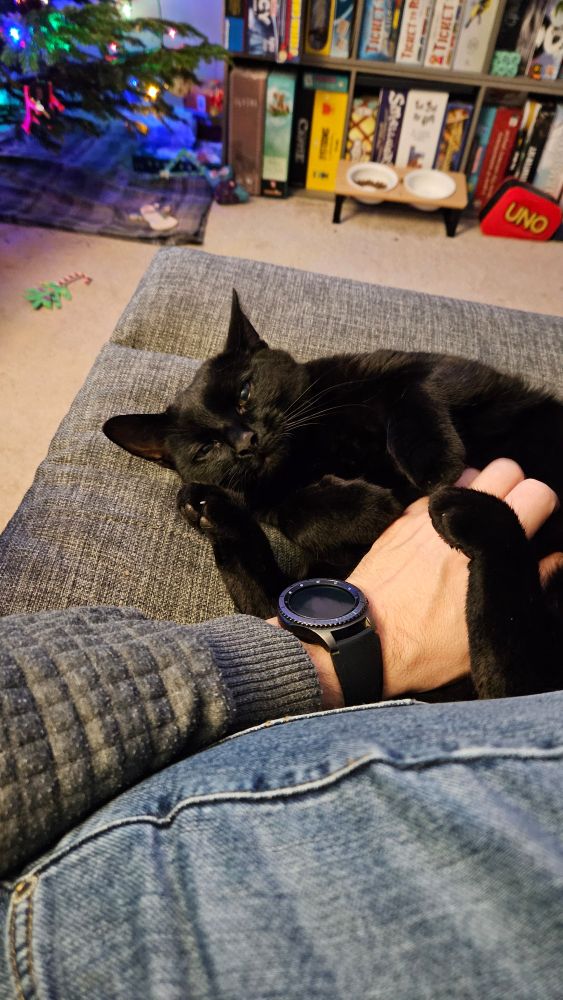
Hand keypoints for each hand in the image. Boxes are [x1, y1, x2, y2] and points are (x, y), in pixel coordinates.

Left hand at [308, 459, 558, 706]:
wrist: (361, 640)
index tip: (540, 528)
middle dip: (516, 490)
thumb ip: (527, 586)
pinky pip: (436, 496)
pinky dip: (448, 506)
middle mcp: (460, 521)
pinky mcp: (402, 520)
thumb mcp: (487, 630)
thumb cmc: (424, 647)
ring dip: (480, 493)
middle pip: (506, 470)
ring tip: (479, 526)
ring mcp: (428, 515)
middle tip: (512, 522)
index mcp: (490, 546)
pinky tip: (445, 536)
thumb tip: (553, 559)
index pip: (537, 493)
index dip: (544, 508)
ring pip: (470, 476)